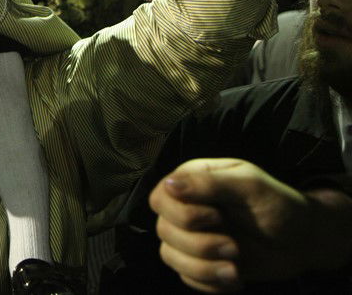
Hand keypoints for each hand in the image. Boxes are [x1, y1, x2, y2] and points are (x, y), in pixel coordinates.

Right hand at [149, 158, 351, 291]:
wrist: (303, 240)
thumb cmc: (279, 205)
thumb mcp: (249, 185)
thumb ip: (209, 183)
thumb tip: (170, 185)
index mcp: (192, 181)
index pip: (161, 199)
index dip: (182, 213)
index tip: (216, 217)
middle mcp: (186, 207)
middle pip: (164, 230)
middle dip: (199, 245)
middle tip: (234, 247)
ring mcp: (191, 236)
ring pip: (170, 256)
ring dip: (202, 268)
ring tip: (235, 270)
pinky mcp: (200, 262)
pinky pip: (186, 277)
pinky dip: (208, 282)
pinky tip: (234, 278)